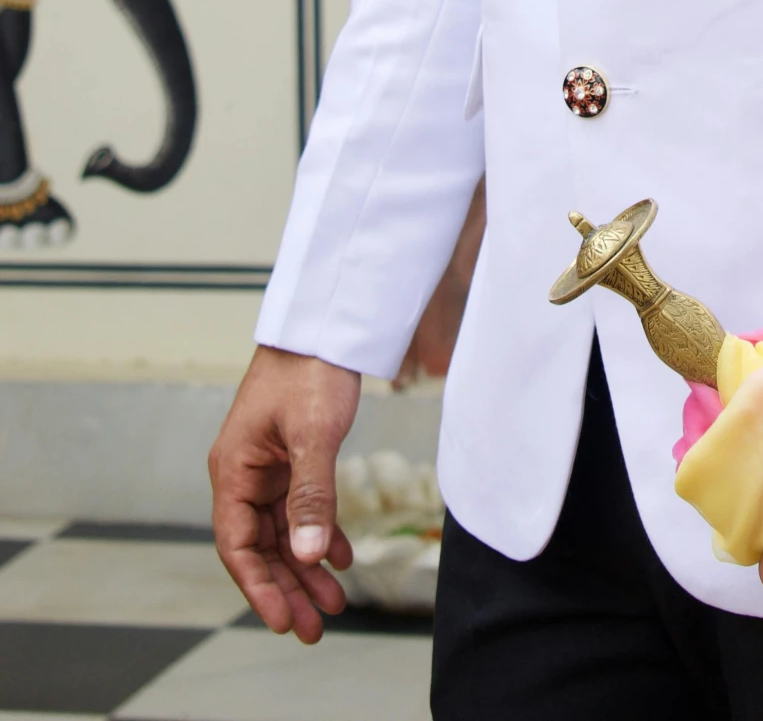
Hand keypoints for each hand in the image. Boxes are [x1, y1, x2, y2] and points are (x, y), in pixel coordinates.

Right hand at [210, 345, 360, 639]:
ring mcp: (268, 466)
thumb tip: (306, 555)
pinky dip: (319, 532)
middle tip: (313, 628)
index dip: (259, 588)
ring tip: (333, 602)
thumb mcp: (313, 434)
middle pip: (262, 547)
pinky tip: (340, 555)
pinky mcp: (291, 457)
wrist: (324, 322)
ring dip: (306, 566)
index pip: (239, 546)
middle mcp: (245, 473)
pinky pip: (300, 508)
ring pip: (283, 531)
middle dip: (287, 588)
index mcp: (234, 471)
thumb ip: (311, 496)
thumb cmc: (310, 368)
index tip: (281, 622)